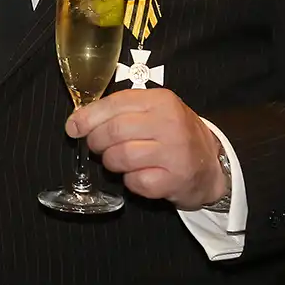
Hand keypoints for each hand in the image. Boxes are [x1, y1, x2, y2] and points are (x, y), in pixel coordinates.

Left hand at [67, 88, 228, 210]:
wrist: (210, 164)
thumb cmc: (173, 135)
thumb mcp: (153, 112)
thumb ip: (119, 111)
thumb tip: (76, 121)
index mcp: (161, 101)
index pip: (114, 104)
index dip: (88, 117)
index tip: (73, 127)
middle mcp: (169, 124)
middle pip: (114, 131)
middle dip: (96, 142)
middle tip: (97, 147)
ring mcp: (174, 153)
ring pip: (121, 157)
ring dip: (111, 162)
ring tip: (118, 161)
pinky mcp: (175, 180)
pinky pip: (135, 182)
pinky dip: (130, 181)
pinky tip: (139, 175)